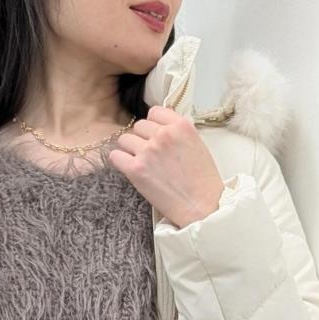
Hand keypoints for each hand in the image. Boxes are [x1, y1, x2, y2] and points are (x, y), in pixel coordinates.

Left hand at [106, 104, 227, 227]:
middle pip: (138, 126)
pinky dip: (119, 161)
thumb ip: (178, 133)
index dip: (153, 124)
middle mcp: (163, 134)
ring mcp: (148, 151)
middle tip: (150, 155)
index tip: (154, 135)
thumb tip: (161, 129)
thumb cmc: (203, 181)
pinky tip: (128, 168)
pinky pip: (115, 156)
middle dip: (142, 138)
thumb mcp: (197, 145)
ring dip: (130, 150)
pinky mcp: (136, 169)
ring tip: (141, 164)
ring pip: (125, 140)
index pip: (154, 112)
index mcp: (181, 126)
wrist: (202, 207)